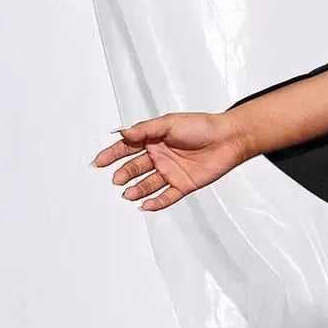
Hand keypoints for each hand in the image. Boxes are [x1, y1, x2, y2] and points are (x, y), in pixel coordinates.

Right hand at [91, 111, 250, 210]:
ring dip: (137, 189)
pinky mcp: (183, 185)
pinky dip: (156, 202)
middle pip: (135, 167)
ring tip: (128, 193)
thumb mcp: (170, 122)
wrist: (228, 138)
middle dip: (124, 174)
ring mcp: (171, 172)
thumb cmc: (202, 126)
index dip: (112, 154)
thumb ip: (146, 129)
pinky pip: (167, 197)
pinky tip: (145, 205)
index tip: (99, 162)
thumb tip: (124, 132)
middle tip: (117, 179)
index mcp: (153, 139)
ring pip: (148, 184)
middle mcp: (159, 156)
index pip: (127, 147)